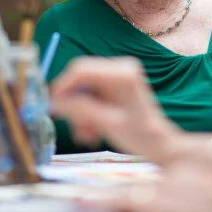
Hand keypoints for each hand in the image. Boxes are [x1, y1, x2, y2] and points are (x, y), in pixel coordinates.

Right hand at [50, 57, 184, 164]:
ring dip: (79, 111)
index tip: (52, 106)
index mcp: (122, 73)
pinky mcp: (113, 83)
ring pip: (82, 87)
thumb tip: (54, 102)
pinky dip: (86, 110)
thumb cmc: (139, 135)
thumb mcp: (106, 123)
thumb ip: (80, 109)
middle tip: (72, 127)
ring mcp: (117, 74)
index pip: (81, 70)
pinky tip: (91, 130)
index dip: (63, 86)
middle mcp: (120, 67)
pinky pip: (89, 92)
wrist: (159, 144)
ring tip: (85, 135)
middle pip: (80, 78)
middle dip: (72, 103)